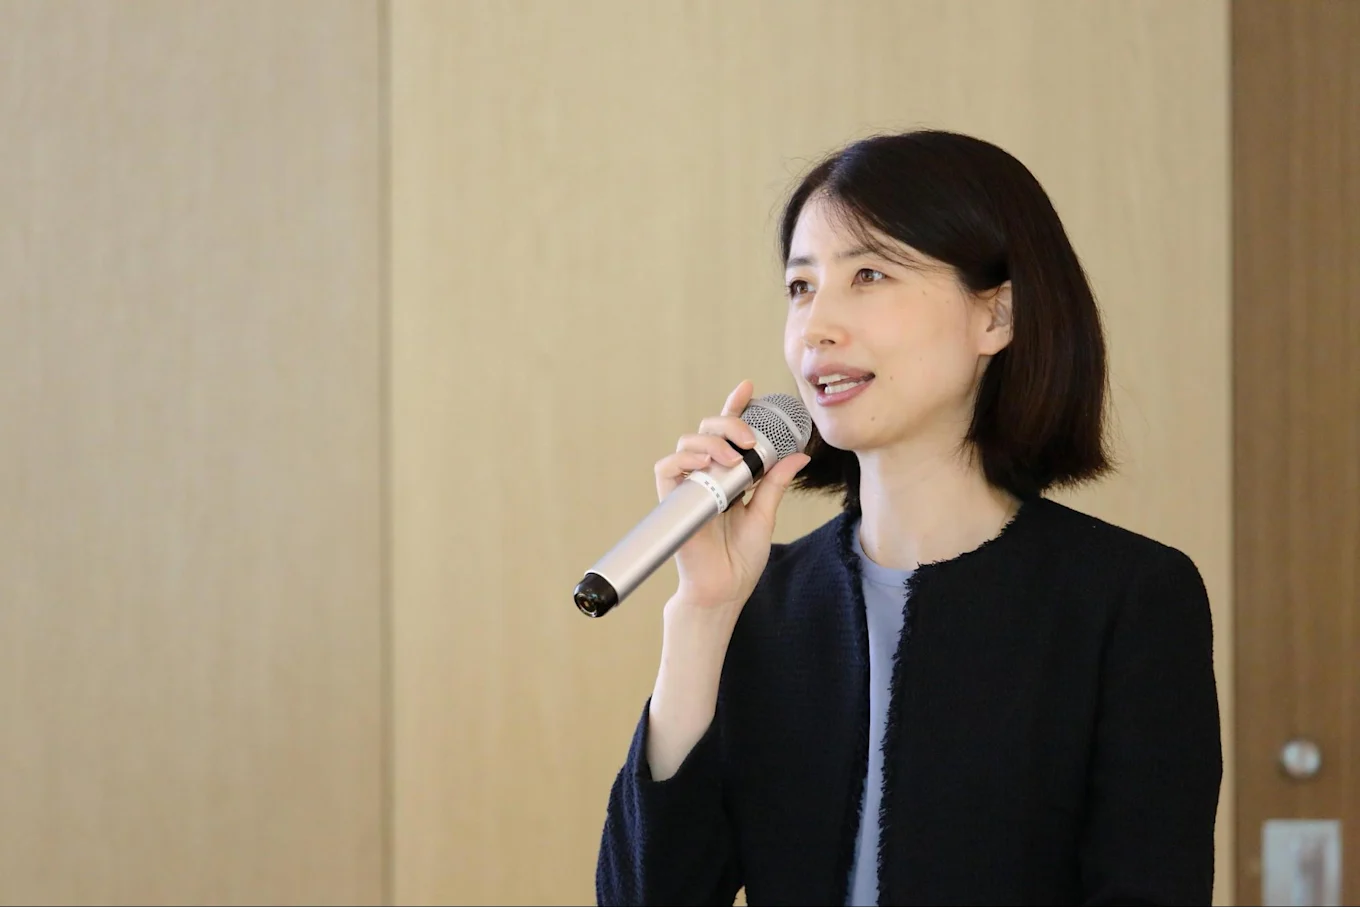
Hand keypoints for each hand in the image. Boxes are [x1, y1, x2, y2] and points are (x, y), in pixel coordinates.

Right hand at [652, 380, 810, 613]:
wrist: (724, 589)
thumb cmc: (741, 558)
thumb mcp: (765, 514)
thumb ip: (775, 483)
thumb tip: (799, 454)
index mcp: (728, 476)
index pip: (728, 434)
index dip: (734, 407)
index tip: (749, 387)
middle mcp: (706, 476)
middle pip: (708, 430)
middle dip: (728, 422)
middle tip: (748, 437)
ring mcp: (688, 486)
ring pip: (688, 442)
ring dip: (711, 441)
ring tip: (731, 455)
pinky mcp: (673, 500)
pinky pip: (667, 467)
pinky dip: (684, 458)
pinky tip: (705, 462)